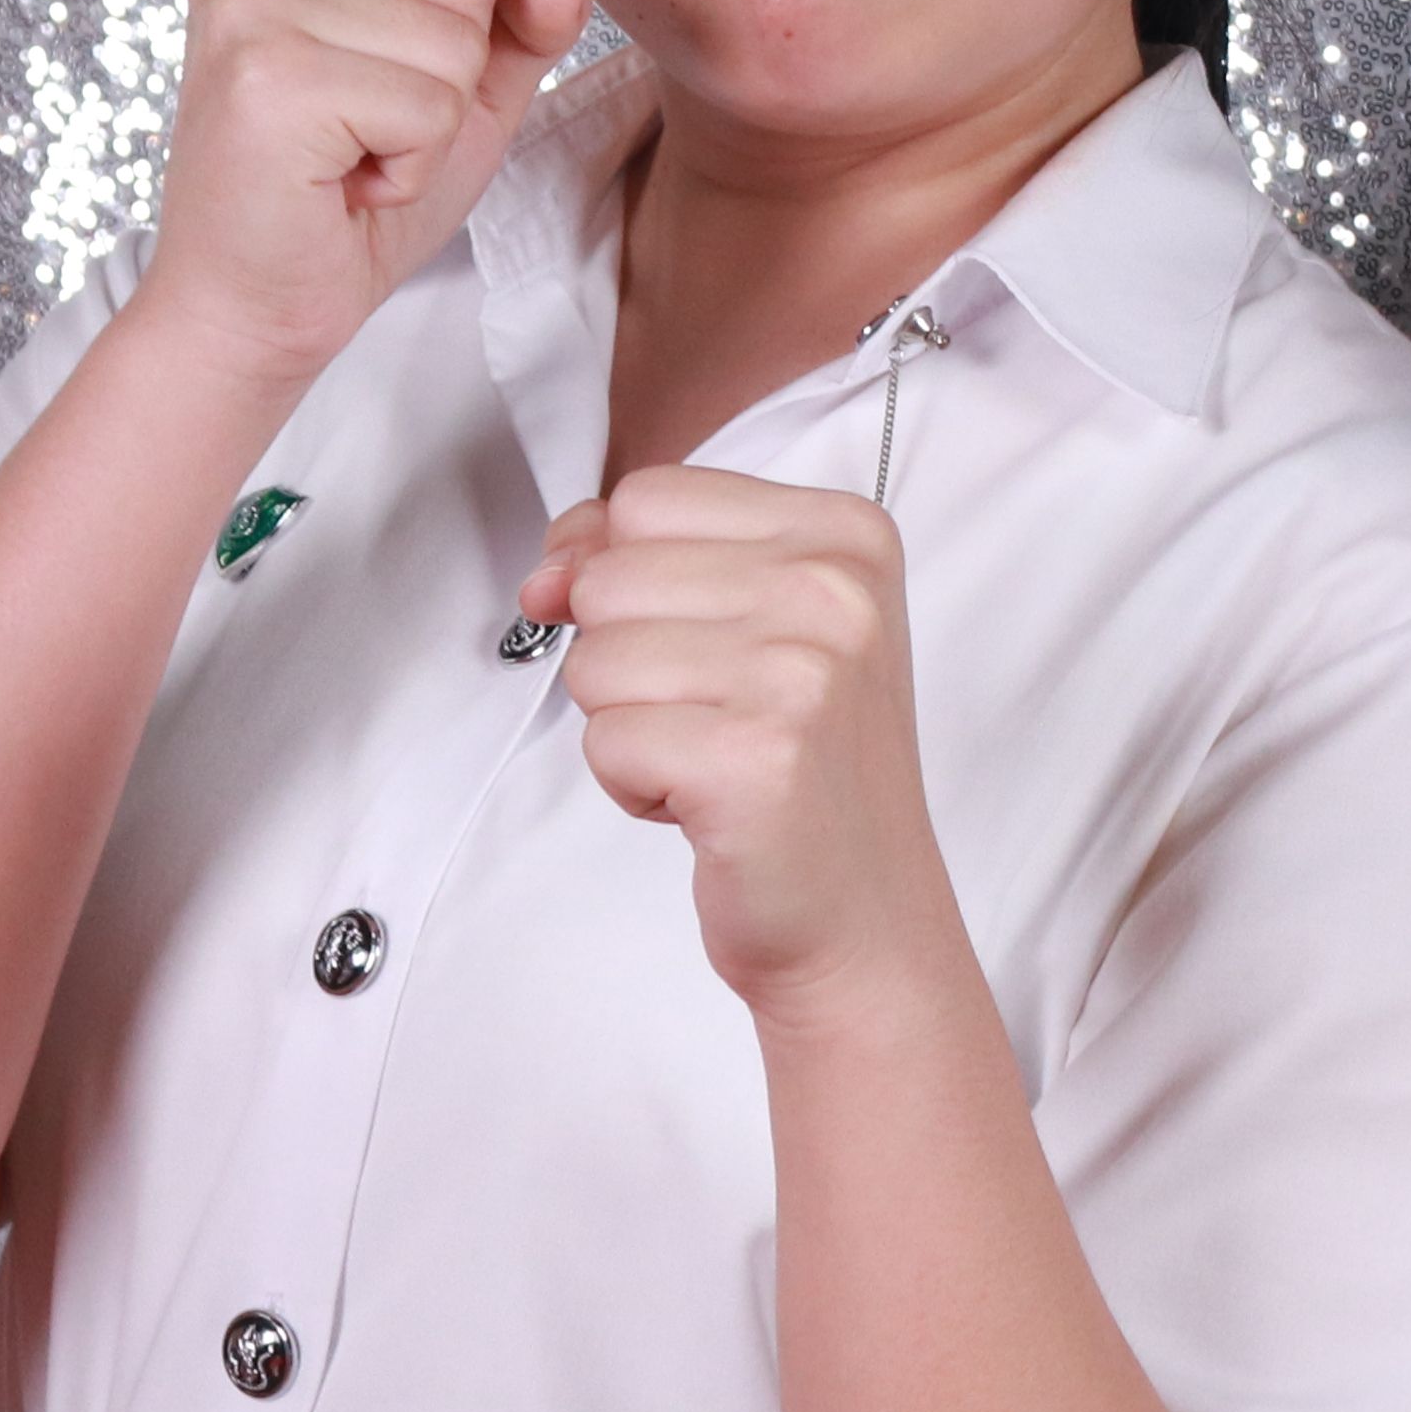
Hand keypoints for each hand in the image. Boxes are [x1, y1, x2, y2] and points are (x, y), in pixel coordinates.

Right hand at [135, 0, 589, 386]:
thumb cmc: (352, 195)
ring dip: (430, 125)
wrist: (254, 307)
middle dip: (451, 73)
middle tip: (363, 128)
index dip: (467, 23)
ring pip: (458, 40)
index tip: (377, 83)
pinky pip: (431, 106)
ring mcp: (252, 4)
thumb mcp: (465, 88)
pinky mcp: (267, 77)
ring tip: (348, 155)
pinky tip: (339, 183)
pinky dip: (411, 166)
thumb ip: (523, 19)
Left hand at [524, 468, 958, 1017]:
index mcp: (848, 532)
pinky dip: (631, 786)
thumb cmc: (802, 765)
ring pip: (595, 660)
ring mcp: (804, 671)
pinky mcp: (756, 757)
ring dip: (629, 726)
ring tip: (713, 758)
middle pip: (611, 575)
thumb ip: (642, 558)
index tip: (693, 641)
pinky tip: (704, 804)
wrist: (864, 914)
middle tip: (717, 715)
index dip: (627, 574)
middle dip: (628, 659)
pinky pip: (603, 741)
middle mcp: (836, 590)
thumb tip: (546, 574)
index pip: (649, 497)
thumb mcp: (751, 621)